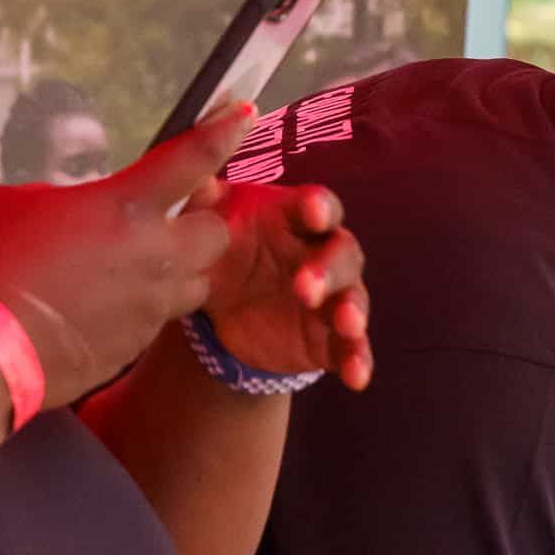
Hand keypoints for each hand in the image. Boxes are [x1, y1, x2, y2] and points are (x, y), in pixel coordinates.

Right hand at [0, 100, 252, 407]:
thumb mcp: (23, 203)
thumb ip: (71, 200)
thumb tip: (87, 213)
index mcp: (125, 206)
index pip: (192, 159)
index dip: (224, 131)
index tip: (245, 111)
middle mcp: (153, 255)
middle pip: (216, 233)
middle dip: (199, 224)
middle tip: (165, 222)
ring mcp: (152, 304)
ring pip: (197, 282)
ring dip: (179, 270)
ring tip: (137, 267)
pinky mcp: (140, 343)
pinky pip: (161, 318)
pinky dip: (146, 305)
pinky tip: (107, 303)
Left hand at [196, 179, 372, 389]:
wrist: (221, 310)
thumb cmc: (222, 250)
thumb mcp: (204, 225)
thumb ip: (202, 201)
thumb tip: (196, 177)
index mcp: (294, 219)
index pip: (318, 206)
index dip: (319, 208)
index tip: (314, 214)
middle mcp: (322, 254)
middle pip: (342, 253)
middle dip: (329, 269)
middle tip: (306, 288)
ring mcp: (332, 297)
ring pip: (354, 298)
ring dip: (353, 310)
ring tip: (346, 324)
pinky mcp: (331, 338)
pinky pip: (352, 349)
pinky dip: (357, 361)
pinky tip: (356, 378)